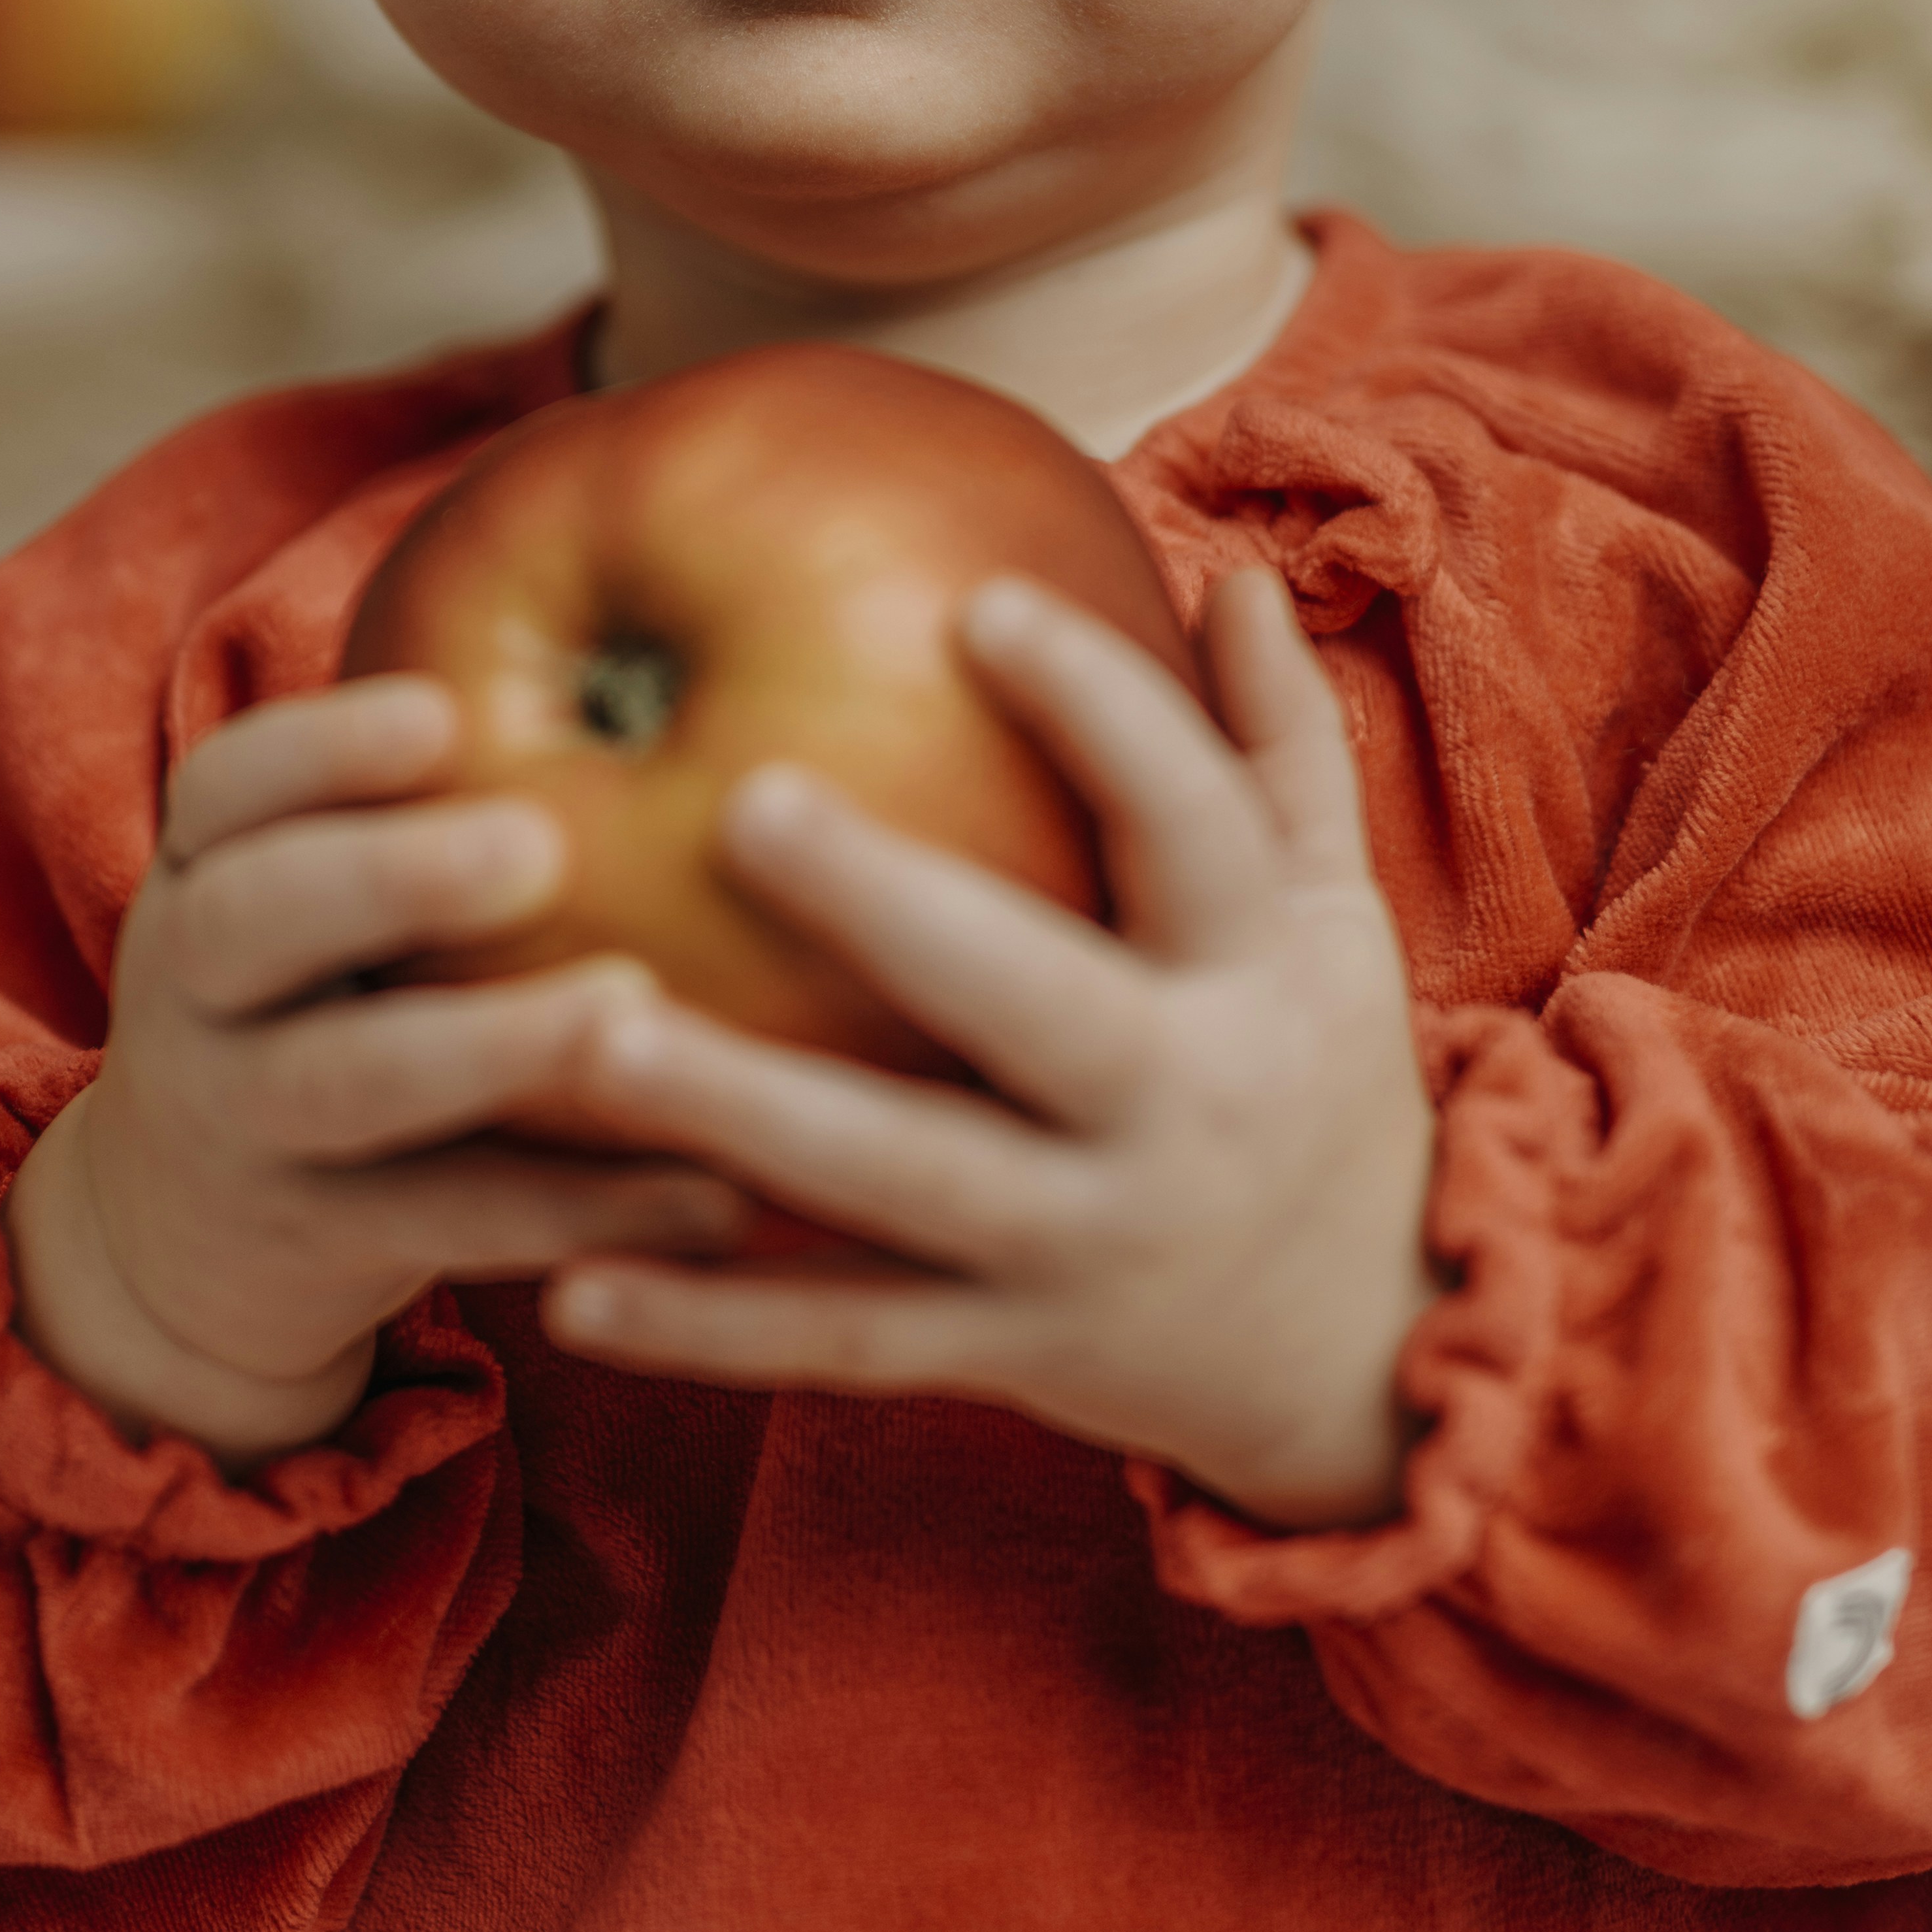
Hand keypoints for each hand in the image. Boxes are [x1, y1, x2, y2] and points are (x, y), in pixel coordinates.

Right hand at [11, 671, 741, 1461]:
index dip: (324, 748)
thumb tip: (673, 652)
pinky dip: (578, 1208)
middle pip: (253, 921)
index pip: (227, 789)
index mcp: (206, 875)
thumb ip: (426, 804)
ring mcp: (242, 1125)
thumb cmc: (314, 1004)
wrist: (174, 1244)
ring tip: (632, 1006)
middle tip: (537, 846)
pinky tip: (712, 1195)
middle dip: (388, 876)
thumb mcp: (310, 900)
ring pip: (342, 1081)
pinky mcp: (313, 1245)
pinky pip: (444, 1221)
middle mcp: (195, 994)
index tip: (444, 711)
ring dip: (489, 1045)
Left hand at [533, 566, 1431, 1525]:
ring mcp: (1085, 1242)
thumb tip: (1244, 579)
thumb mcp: (1332, 917)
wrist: (1364, 1352)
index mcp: (1260, 974)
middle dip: (890, 908)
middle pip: (1031, 1002)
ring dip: (748, 1112)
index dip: (1102, 712)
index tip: (974, 604)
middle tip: (739, 798)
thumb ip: (1282, 748)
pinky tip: (567, 1290)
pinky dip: (711, 1330)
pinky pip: (846, 1341)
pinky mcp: (1009, 1350)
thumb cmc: (1310, 1075)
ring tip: (590, 1039)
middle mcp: (1180, 1107)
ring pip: (905, 1179)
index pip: (1192, 825)